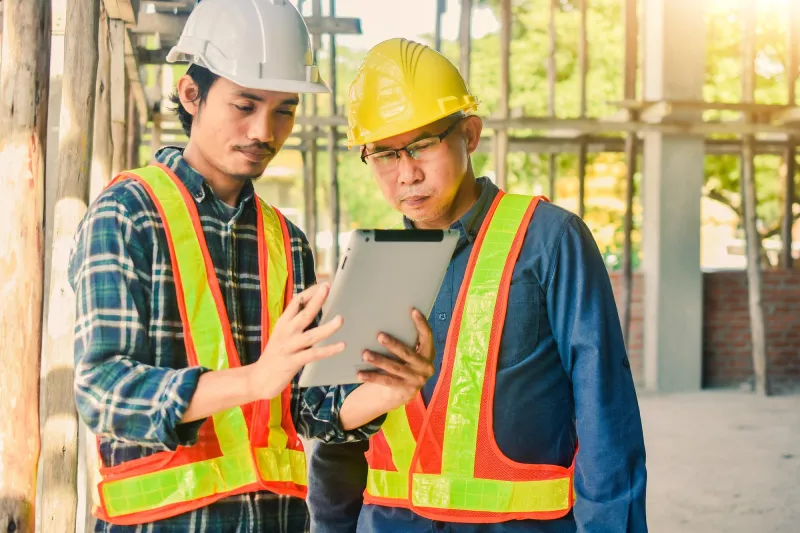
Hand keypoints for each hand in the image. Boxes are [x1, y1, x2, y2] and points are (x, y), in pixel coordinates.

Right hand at [249, 283, 344, 399]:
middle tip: (327, 287)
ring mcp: (289, 347)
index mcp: (282, 324)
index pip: (296, 302)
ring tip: (340, 319)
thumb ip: (293, 321)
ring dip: (327, 327)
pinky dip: (328, 350)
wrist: (258, 378)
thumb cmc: (274, 355)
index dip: (309, 293)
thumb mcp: (281, 334)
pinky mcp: (293, 362)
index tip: (322, 285)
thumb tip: (306, 304)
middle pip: (303, 314)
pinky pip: (313, 354)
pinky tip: (341, 346)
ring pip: (311, 335)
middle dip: (316, 300)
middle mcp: (286, 333)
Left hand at [357, 308, 434, 408]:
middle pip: (408, 353)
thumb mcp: (408, 354)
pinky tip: (360, 373)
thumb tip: (386, 318)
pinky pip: (386, 382)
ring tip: (365, 354)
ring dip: (379, 361)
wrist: (402, 393)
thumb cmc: (402, 364)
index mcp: (429, 353)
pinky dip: (372, 377)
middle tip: (379, 336)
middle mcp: (426, 367)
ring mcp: (416, 380)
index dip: (422, 323)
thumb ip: (406, 340)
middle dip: (393, 344)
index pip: (427, 336)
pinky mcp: (405, 391)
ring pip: (395, 368)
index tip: (413, 310)